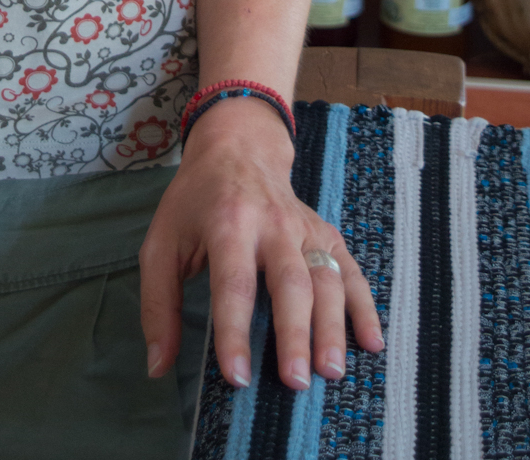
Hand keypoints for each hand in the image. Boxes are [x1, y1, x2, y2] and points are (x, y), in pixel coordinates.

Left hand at [139, 100, 382, 392]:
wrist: (238, 146)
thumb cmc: (195, 202)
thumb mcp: (161, 243)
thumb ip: (158, 305)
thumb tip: (158, 368)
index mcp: (227, 223)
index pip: (233, 283)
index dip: (234, 333)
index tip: (238, 378)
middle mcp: (272, 224)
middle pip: (289, 281)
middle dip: (294, 333)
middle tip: (296, 382)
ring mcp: (305, 227)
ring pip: (326, 277)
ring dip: (333, 326)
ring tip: (331, 372)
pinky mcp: (327, 233)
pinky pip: (351, 270)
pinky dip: (365, 306)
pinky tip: (372, 342)